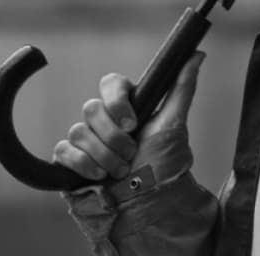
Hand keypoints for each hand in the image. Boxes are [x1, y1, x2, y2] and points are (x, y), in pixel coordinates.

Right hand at [53, 52, 204, 184]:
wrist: (147, 206)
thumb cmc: (162, 166)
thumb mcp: (174, 125)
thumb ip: (182, 88)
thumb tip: (197, 54)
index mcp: (127, 106)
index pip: (110, 83)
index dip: (117, 101)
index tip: (133, 123)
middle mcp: (104, 120)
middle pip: (92, 108)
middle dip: (113, 137)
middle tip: (131, 154)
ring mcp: (86, 140)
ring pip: (78, 131)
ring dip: (103, 155)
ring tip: (121, 172)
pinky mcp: (70, 160)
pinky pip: (63, 150)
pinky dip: (81, 163)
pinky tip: (98, 176)